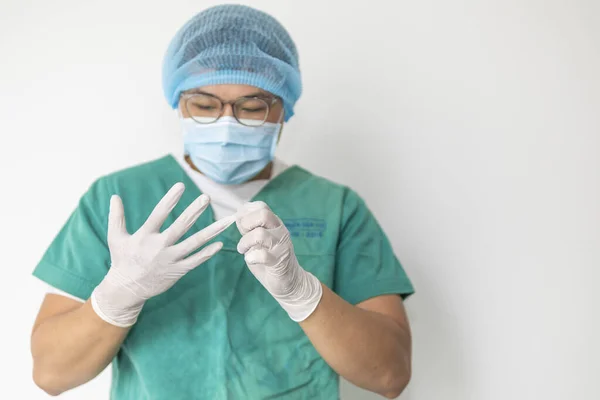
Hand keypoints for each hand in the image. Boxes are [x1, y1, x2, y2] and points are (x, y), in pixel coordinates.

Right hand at [91, 183, 233, 326]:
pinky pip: (196, 260)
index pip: (159, 214)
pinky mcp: (177, 271)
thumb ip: (116, 217)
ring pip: (195, 243)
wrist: (127, 289)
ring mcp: (170, 260)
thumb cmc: (122, 260)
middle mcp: (159, 247)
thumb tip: (114, 196)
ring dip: (212, 231)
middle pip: (181, 226)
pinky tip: (220, 243)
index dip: (170, 199)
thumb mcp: (115, 238)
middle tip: (206, 198)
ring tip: (227, 221)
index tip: (181, 186)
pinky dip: (208, 252)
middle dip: (194, 211)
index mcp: (144, 236)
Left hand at [236, 201, 322, 321]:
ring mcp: (281, 245)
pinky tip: (251, 260)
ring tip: (243, 250)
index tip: (241, 225)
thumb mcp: (257, 240)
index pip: (261, 206)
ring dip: (245, 242)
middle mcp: (280, 231)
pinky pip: (263, 255)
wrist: (290, 282)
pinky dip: (252, 257)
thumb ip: (249, 228)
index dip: (246, 212)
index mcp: (274, 223)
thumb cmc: (270, 259)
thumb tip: (238, 214)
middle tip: (243, 235)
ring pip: (260, 234)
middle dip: (246, 223)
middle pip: (263, 214)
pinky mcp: (279, 261)